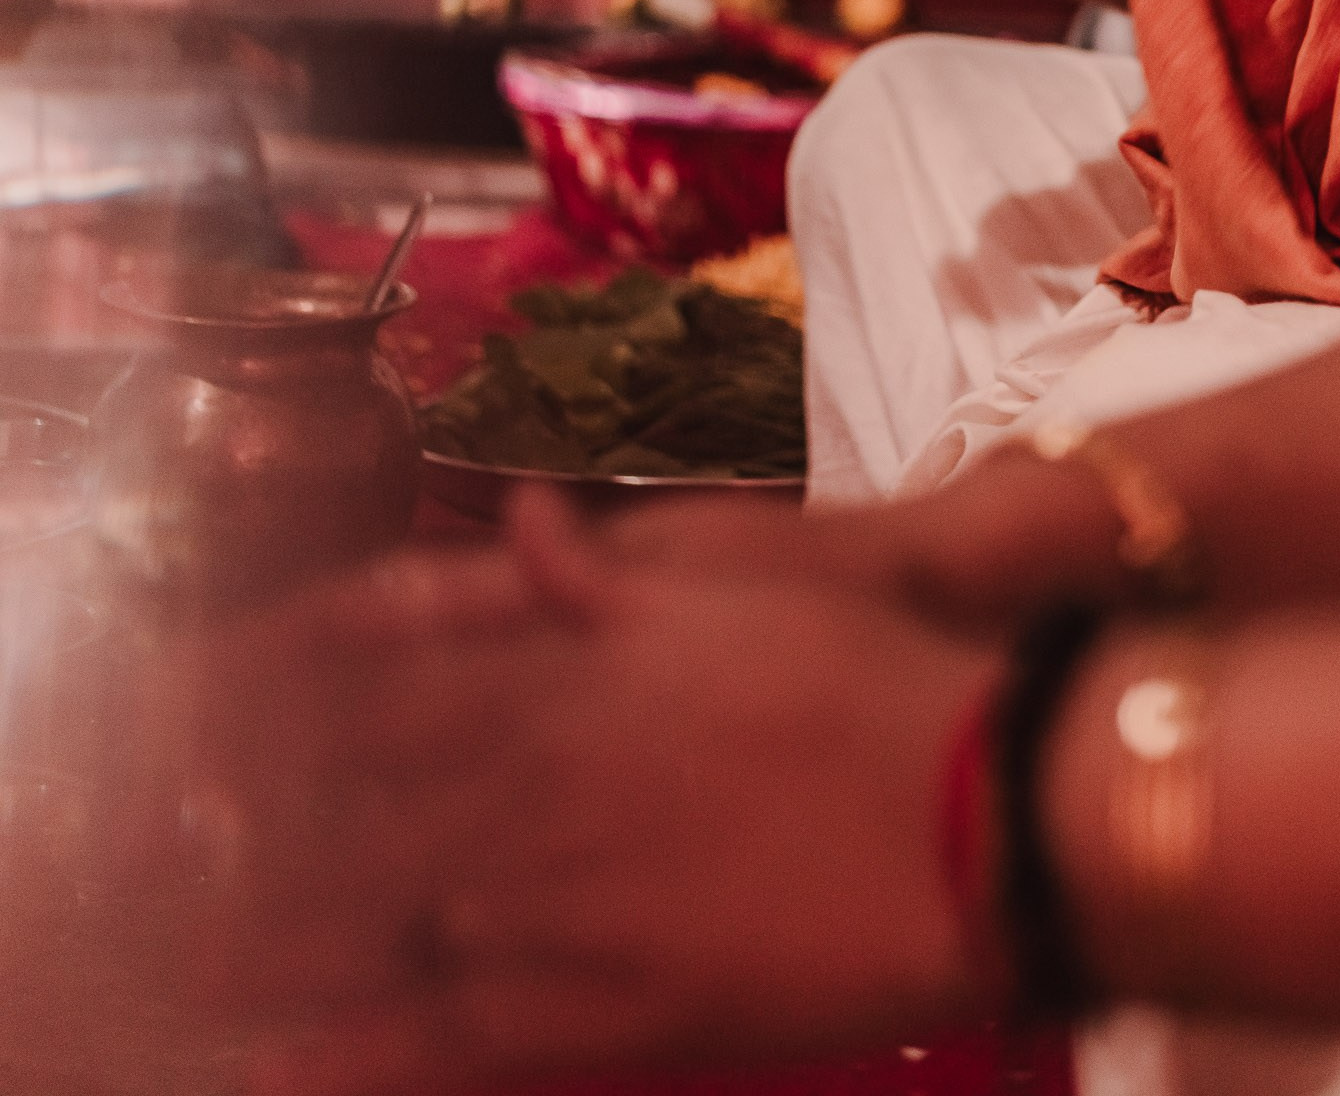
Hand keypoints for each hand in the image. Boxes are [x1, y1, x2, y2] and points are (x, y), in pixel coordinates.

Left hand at [200, 502, 1000, 1095]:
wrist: (976, 804)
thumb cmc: (861, 676)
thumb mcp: (729, 586)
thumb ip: (598, 575)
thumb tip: (527, 522)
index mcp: (562, 665)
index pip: (378, 674)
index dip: (277, 694)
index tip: (193, 704)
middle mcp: (535, 774)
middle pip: (346, 798)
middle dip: (239, 819)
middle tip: (140, 840)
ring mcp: (557, 896)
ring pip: (367, 914)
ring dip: (262, 930)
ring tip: (171, 949)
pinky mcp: (594, 1006)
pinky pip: (436, 1035)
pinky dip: (345, 1049)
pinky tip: (271, 1063)